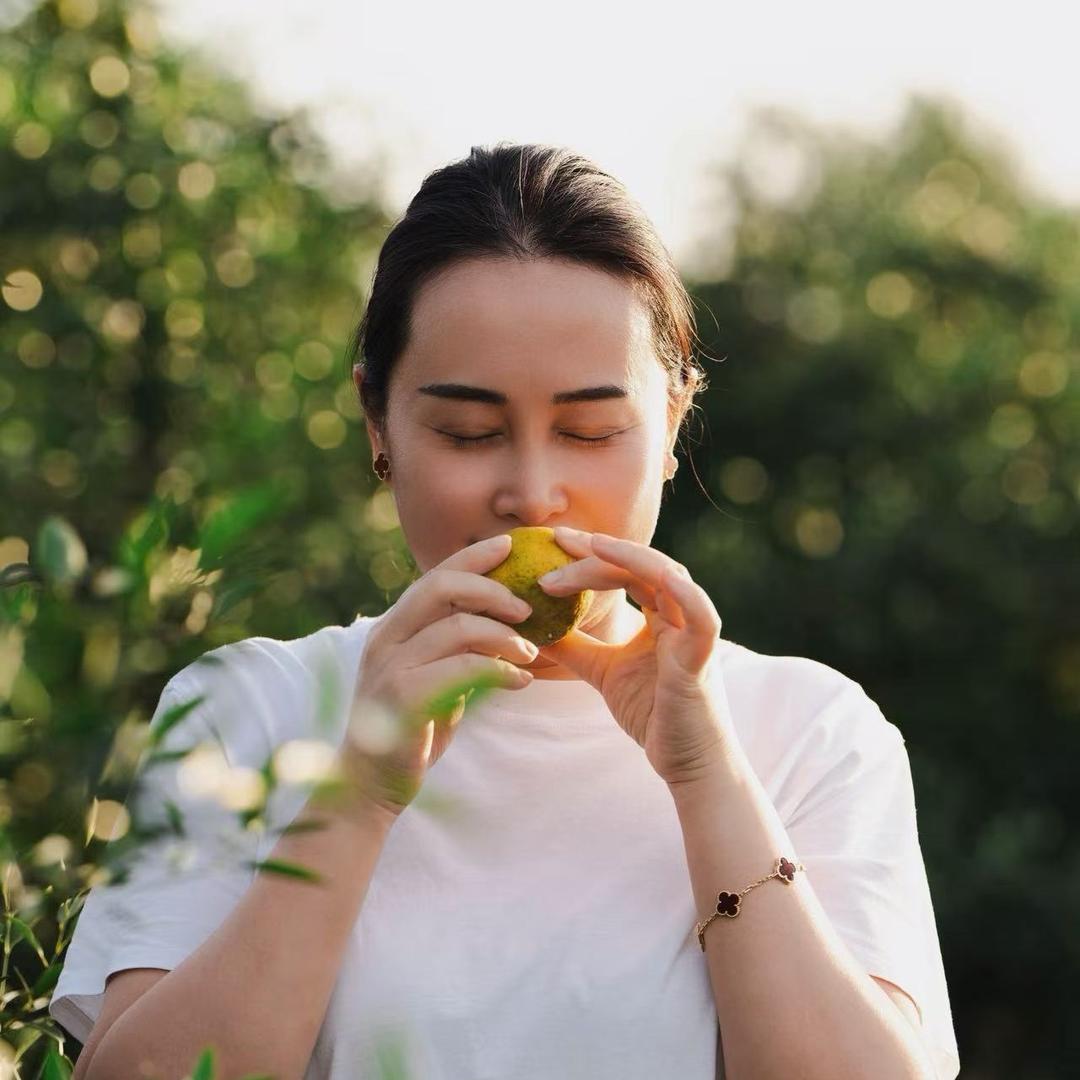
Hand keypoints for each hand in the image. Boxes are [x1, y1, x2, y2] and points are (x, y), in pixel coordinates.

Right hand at [336, 534, 536, 819]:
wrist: (372, 785)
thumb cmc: (414, 728)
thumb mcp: (435, 677)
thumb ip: (457, 647)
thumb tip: (505, 620)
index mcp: (393, 628)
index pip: (434, 575)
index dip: (473, 556)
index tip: (510, 545)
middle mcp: (387, 639)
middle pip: (441, 587)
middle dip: (492, 589)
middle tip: (528, 608)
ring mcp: (391, 667)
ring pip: (458, 627)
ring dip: (505, 636)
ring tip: (530, 653)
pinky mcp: (404, 698)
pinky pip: (463, 669)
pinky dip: (500, 670)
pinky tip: (520, 681)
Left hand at [536, 526, 735, 786]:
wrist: (687, 764)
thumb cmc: (653, 715)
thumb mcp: (602, 672)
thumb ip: (573, 647)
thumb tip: (532, 626)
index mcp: (660, 617)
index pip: (626, 571)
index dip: (592, 554)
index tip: (554, 543)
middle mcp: (680, 617)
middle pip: (643, 565)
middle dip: (602, 547)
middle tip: (560, 537)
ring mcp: (693, 634)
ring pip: (670, 577)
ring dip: (628, 560)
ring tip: (589, 547)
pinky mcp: (701, 659)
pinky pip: (702, 619)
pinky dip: (686, 595)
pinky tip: (660, 577)